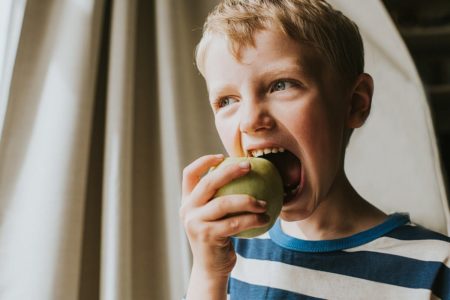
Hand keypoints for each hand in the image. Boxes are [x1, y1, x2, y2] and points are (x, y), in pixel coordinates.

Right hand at [180, 154, 269, 298]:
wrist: (211, 269)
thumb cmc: (219, 238)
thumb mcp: (213, 217)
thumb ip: (220, 198)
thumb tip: (246, 175)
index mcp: (187, 202)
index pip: (189, 174)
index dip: (203, 161)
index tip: (222, 156)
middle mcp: (187, 210)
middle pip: (208, 183)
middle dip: (230, 171)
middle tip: (249, 166)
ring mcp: (195, 223)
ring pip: (224, 204)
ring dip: (248, 200)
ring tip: (264, 202)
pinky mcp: (207, 236)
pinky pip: (235, 223)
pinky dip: (252, 219)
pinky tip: (266, 217)